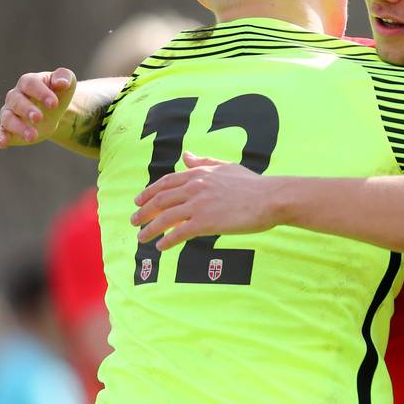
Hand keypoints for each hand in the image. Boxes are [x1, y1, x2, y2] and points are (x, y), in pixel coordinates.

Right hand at [0, 68, 76, 148]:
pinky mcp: (8, 129)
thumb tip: (62, 82)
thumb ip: (64, 77)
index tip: (54, 104)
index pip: (30, 84)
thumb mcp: (66, 82)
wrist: (53, 111)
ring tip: (33, 136)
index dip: (41, 93)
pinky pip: (0, 132)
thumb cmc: (58, 92)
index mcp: (28, 82)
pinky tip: (3, 143)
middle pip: (17, 101)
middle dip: (27, 110)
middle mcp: (15, 96)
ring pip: (8, 118)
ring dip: (18, 127)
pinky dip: (0, 137)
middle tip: (39, 118)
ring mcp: (10, 113)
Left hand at [131, 152, 281, 249]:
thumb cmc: (253, 184)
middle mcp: (194, 187)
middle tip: (133, 221)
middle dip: (143, 211)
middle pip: (160, 200)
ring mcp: (198, 205)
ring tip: (142, 238)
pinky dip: (167, 241)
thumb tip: (185, 156)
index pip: (165, 182)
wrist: (270, 198)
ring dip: (149, 229)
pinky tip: (161, 247)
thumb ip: (204, 161)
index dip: (148, 192)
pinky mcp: (205, 222)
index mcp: (199, 173)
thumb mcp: (226, 167)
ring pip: (165, 218)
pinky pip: (178, 233)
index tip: (137, 201)